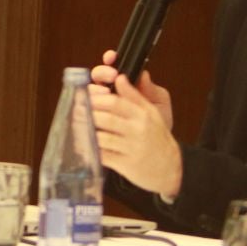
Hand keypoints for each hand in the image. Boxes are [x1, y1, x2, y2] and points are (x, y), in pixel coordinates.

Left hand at [89, 58, 181, 197]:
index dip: (97, 98)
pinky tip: (83, 145)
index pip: (116, 102)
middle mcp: (138, 131)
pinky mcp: (125, 165)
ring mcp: (131, 149)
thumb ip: (134, 96)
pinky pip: (103, 156)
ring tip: (76, 126)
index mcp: (143, 115)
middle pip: (106, 119)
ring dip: (86, 131)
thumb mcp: (151, 113)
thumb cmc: (157, 138)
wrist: (170, 168)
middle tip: (76, 110)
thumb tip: (120, 77)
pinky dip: (90, 150)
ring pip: (102, 138)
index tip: (85, 96)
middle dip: (87, 113)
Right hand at [92, 51, 173, 132]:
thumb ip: (152, 90)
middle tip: (111, 78)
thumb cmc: (156, 127)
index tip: (112, 59)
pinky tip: (95, 109)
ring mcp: (99, 110)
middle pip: (96, 77)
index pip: (112, 68)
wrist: (152, 153)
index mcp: (124, 87)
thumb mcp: (159, 106)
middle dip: (102, 73)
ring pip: (87, 93)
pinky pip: (84, 114)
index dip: (109, 60)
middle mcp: (108, 96)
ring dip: (93, 91)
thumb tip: (144, 74)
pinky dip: (86, 110)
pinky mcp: (93, 124)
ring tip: (104, 95)